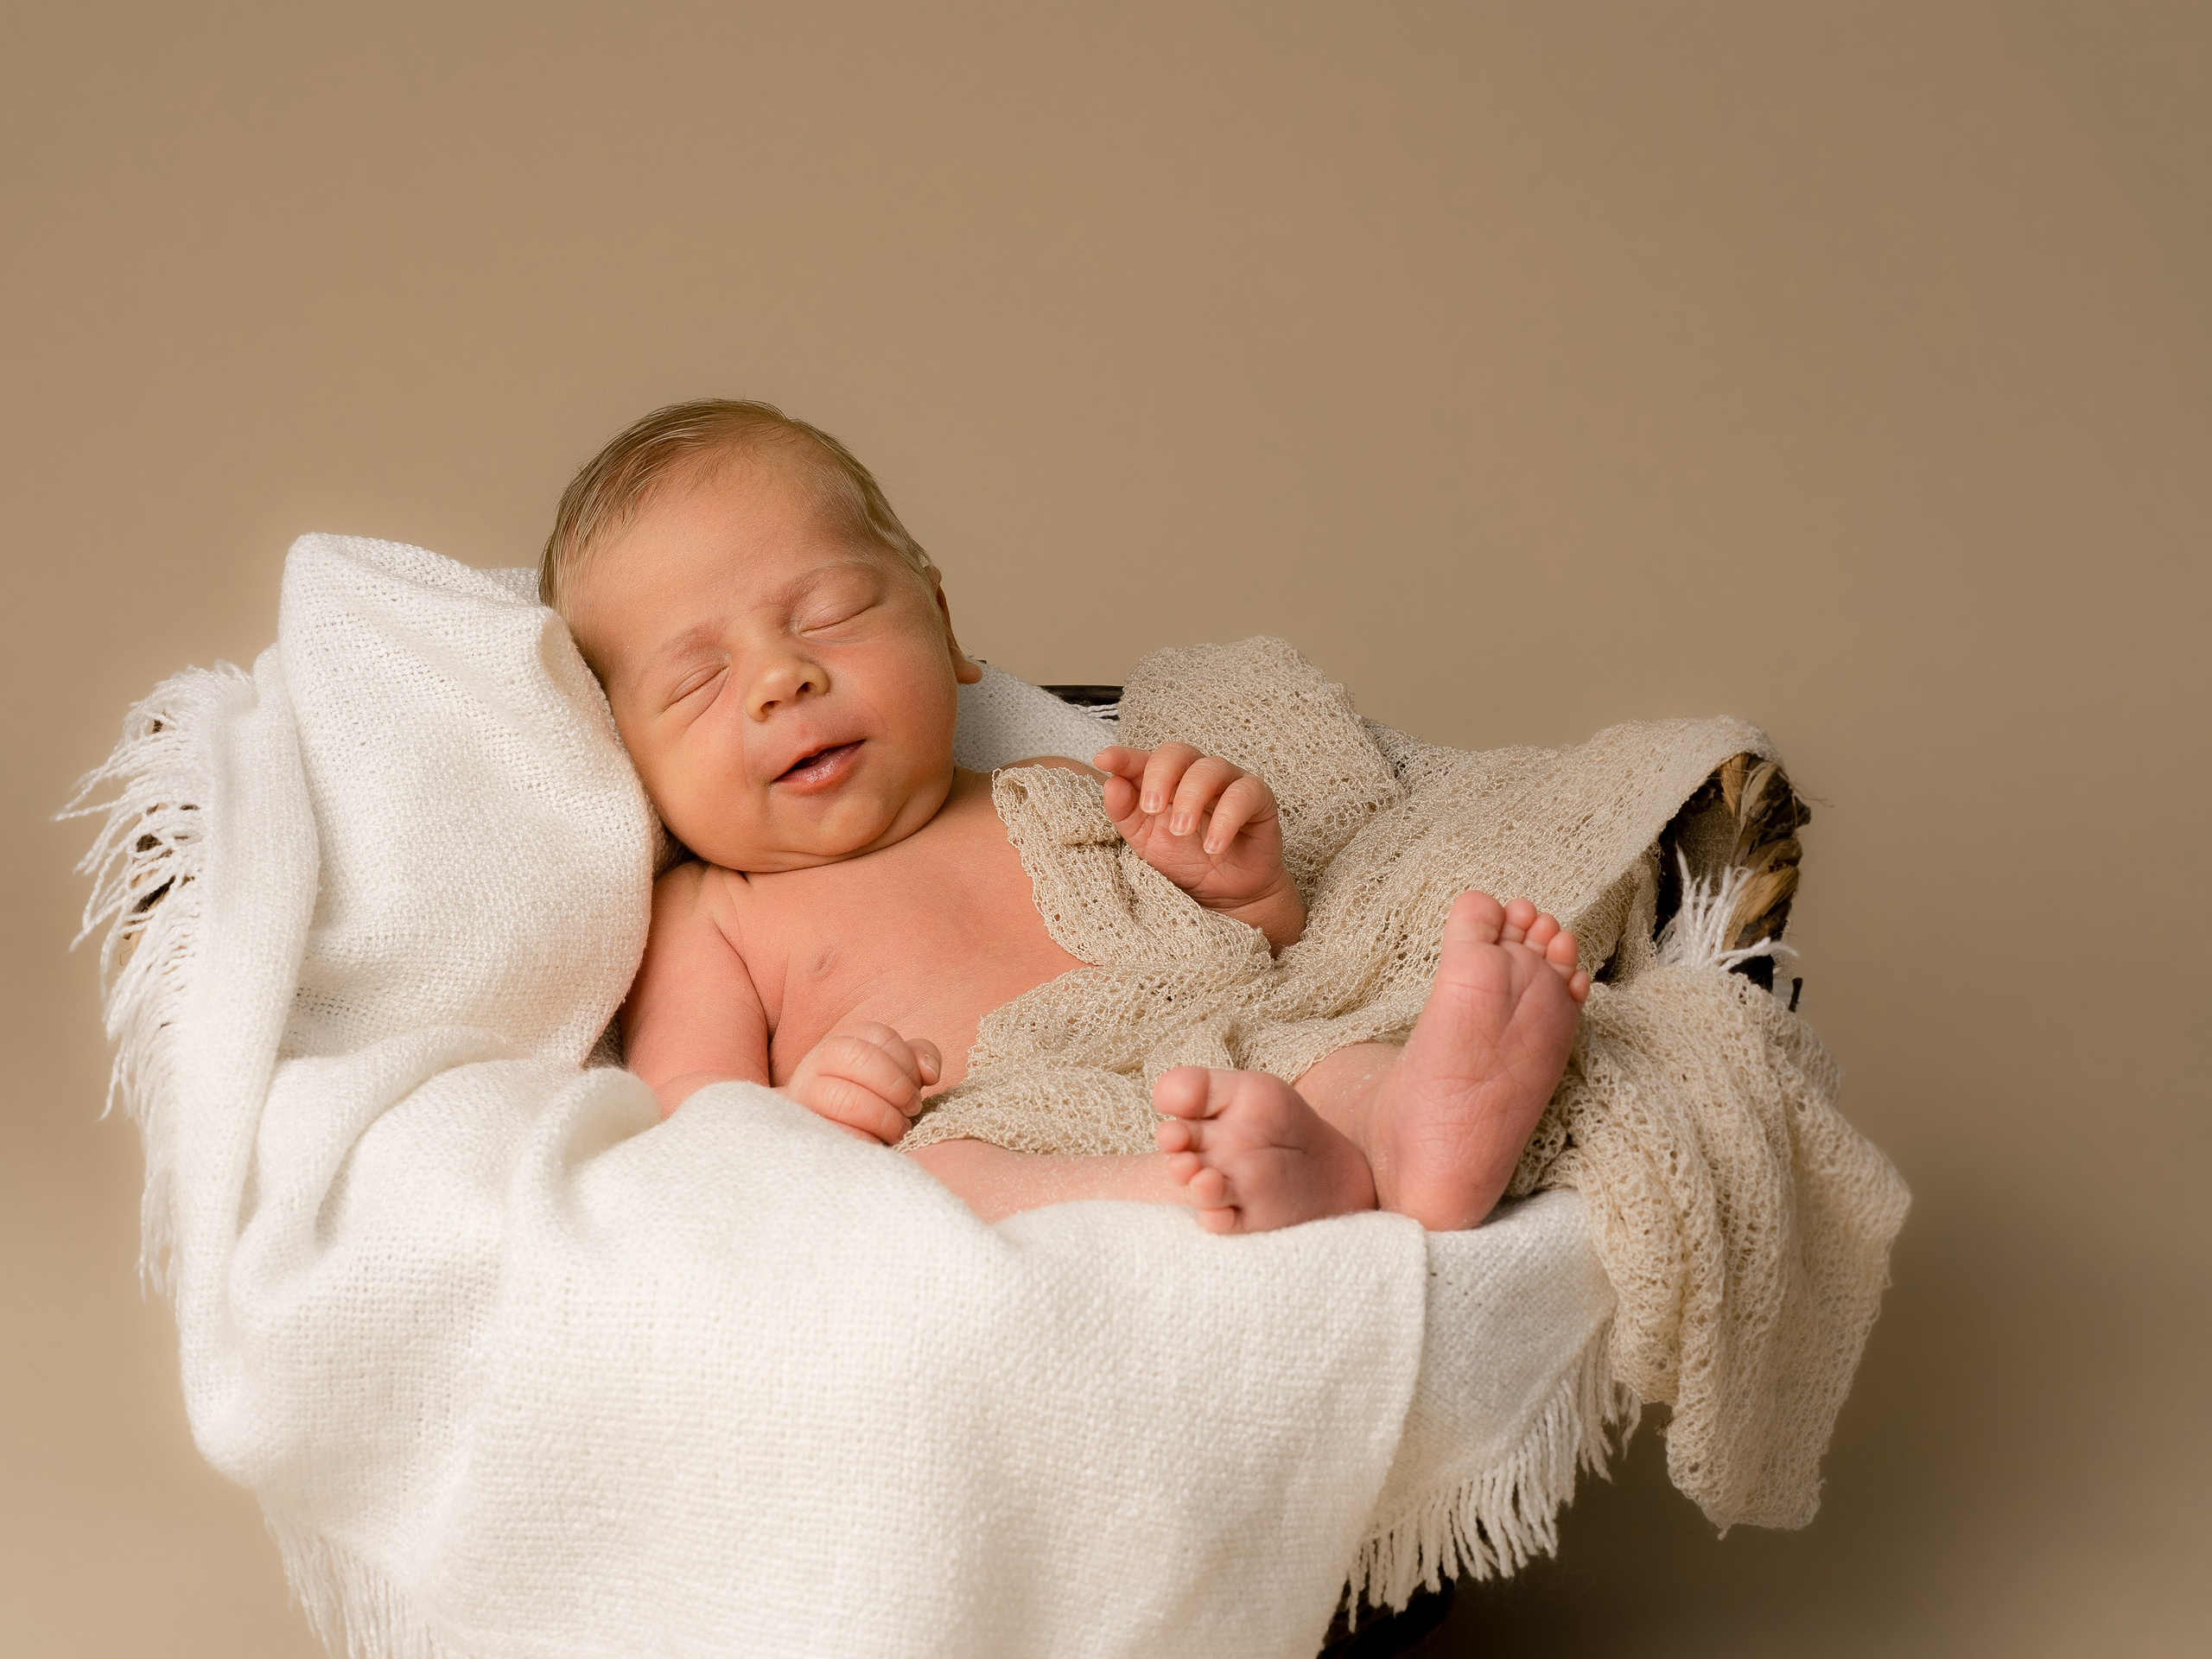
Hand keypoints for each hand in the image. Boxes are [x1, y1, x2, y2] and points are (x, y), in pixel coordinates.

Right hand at [783, 1021, 942, 1144]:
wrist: (819, 1134)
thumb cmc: (866, 1100)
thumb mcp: (892, 1075)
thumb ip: (916, 1061)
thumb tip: (929, 1071)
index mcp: (844, 1042)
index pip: (880, 1036)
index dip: (907, 1062)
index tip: (918, 1087)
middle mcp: (818, 1062)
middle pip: (857, 1056)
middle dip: (895, 1085)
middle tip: (912, 1109)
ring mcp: (805, 1096)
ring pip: (845, 1098)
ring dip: (882, 1117)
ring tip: (898, 1131)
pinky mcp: (805, 1130)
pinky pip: (836, 1134)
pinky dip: (865, 1140)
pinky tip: (878, 1145)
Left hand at [1092, 743, 1304, 948]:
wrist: (1227, 895)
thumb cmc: (1186, 861)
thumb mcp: (1146, 842)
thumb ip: (1126, 814)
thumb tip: (1110, 783)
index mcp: (1166, 780)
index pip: (1144, 759)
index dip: (1124, 756)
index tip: (1104, 760)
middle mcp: (1196, 774)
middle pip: (1177, 752)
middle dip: (1160, 776)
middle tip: (1151, 809)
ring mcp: (1229, 783)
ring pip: (1210, 768)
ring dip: (1191, 799)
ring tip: (1181, 832)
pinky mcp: (1258, 798)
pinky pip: (1244, 794)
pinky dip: (1226, 819)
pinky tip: (1214, 847)